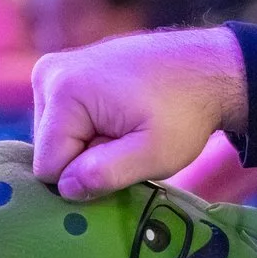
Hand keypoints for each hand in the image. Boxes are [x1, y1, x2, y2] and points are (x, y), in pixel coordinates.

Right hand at [32, 26, 245, 199]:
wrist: (208, 70)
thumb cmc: (186, 111)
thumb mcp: (154, 154)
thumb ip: (105, 175)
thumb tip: (64, 188)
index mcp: (63, 91)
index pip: (48, 166)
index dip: (86, 176)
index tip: (124, 158)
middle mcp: (49, 74)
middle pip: (50, 150)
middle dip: (87, 157)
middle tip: (129, 142)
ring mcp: (56, 69)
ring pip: (56, 138)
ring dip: (91, 144)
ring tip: (128, 128)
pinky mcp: (67, 72)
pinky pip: (65, 121)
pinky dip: (92, 128)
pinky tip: (121, 117)